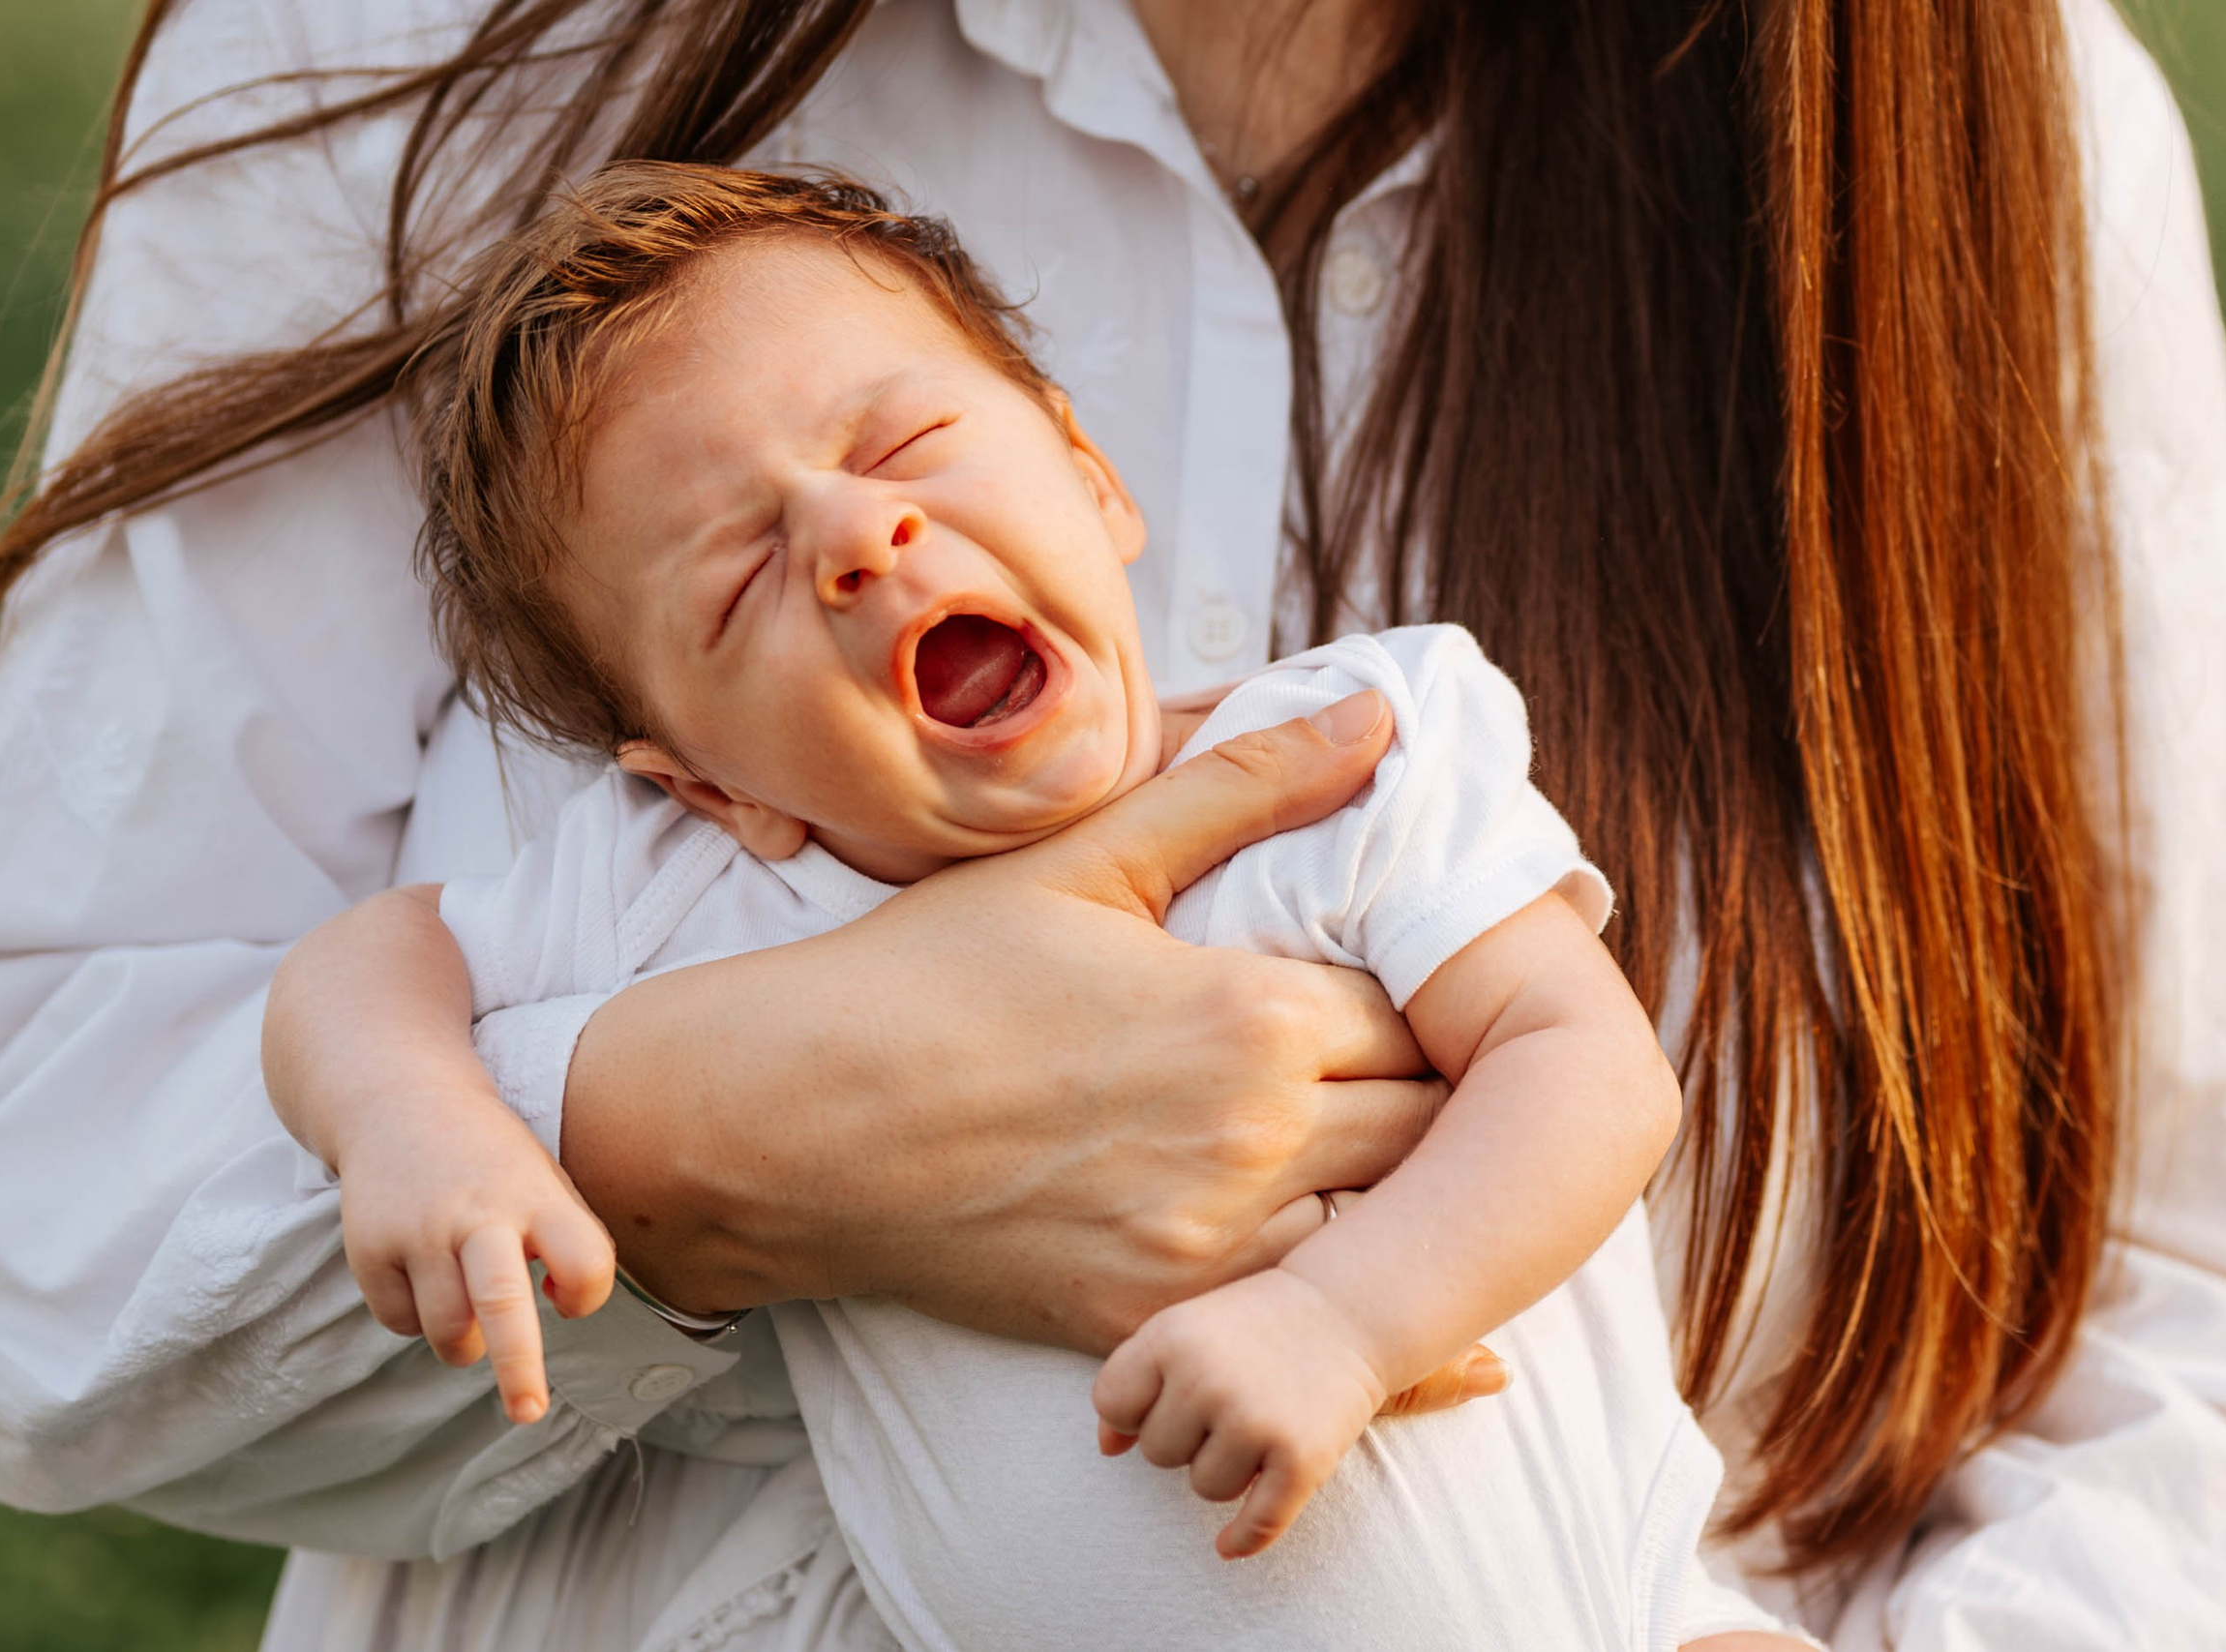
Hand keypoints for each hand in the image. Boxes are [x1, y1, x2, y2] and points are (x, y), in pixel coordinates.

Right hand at [336, 1088, 614, 1423]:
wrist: (399, 1099)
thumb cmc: (492, 1159)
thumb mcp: (544, 1179)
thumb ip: (564, 1239)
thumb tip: (564, 1305)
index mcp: (535, 1195)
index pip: (583, 1261)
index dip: (586, 1294)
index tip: (570, 1297)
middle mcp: (477, 1213)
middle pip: (501, 1302)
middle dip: (517, 1366)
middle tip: (530, 1412)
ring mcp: (417, 1232)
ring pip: (448, 1331)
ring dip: (466, 1342)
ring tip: (469, 1308)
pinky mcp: (368, 1248)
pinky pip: (400, 1321)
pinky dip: (418, 1318)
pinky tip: (424, 1274)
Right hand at [563, 691, 1447, 1349]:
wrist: (790, 1122)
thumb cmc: (929, 976)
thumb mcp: (1088, 856)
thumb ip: (1247, 788)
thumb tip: (1380, 718)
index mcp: (1249, 1017)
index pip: (1418, 1008)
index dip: (1425, 992)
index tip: (1416, 983)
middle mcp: (1250, 1143)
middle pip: (1428, 1123)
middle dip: (1435, 1088)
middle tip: (1424, 1067)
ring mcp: (1202, 1251)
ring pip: (1386, 1230)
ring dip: (1398, 1188)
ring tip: (1380, 1150)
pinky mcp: (1153, 1326)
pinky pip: (1299, 1323)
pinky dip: (1332, 1286)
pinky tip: (1326, 1250)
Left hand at [1092, 1267, 1392, 1558]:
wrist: (1348, 1310)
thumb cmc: (1253, 1324)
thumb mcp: (1185, 1330)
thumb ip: (1137, 1379)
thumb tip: (1107, 1450)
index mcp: (1170, 1337)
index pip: (1113, 1405)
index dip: (1135, 1409)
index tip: (1170, 1397)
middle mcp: (1207, 1379)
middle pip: (1156, 1452)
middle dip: (1186, 1438)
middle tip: (1228, 1402)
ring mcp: (1256, 1421)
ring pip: (1204, 1486)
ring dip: (1226, 1469)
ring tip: (1256, 1426)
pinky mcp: (1302, 1458)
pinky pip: (1256, 1524)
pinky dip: (1241, 1539)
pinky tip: (1228, 1544)